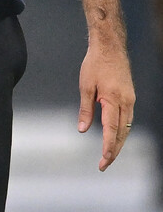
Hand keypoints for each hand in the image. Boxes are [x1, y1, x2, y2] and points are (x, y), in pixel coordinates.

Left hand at [77, 44, 134, 170]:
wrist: (110, 47)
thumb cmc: (95, 63)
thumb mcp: (86, 86)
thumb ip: (85, 109)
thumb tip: (82, 129)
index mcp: (113, 100)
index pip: (111, 130)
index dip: (108, 147)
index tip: (103, 160)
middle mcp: (125, 102)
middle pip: (122, 133)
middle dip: (114, 151)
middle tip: (103, 165)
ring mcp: (130, 100)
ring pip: (127, 128)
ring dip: (119, 143)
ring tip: (109, 156)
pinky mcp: (130, 97)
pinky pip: (127, 119)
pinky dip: (122, 131)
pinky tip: (115, 136)